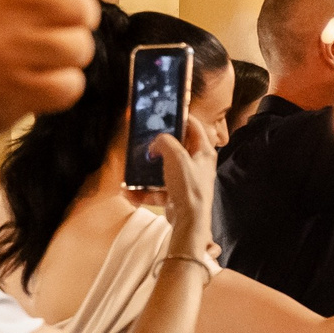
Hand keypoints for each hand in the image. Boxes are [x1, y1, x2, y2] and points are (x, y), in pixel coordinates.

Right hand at [0, 0, 118, 147]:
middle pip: (79, 6)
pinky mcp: (12, 92)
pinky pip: (70, 85)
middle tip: (62, 27)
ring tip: (45, 57)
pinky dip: (64, 86)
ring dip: (73, 54)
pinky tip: (40, 82)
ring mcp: (3, 52)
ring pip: (80, 46)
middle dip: (82, 18)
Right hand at [142, 117, 216, 256]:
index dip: (181, 117)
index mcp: (204, 151)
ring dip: (147, 171)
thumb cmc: (188, 186)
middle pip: (177, 148)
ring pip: (164, 169)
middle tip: (146, 140)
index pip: (194, 126)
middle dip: (159, 145)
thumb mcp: (176, 156)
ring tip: (133, 169)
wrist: (189, 219)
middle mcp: (198, 165)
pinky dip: (144, 191)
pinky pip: (158, 190)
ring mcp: (187, 180)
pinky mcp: (177, 194)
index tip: (165, 113)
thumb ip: (165, 142)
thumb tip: (158, 140)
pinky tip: (129, 192)